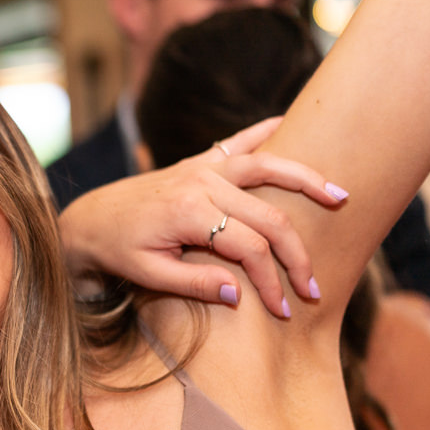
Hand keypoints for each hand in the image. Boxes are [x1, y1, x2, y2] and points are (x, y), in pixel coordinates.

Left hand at [57, 117, 347, 316]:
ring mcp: (200, 168)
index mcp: (187, 214)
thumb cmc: (117, 250)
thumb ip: (195, 284)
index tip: (283, 309)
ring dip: (305, 181)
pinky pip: (238, 142)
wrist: (88, 219)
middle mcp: (199, 184)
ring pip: (266, 168)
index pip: (249, 249)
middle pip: (269, 217)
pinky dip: (265, 129)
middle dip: (297, 255)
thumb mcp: (148, 275)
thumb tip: (241, 296)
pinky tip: (290, 120)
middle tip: (314, 287)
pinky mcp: (198, 162)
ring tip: (340, 196)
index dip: (271, 282)